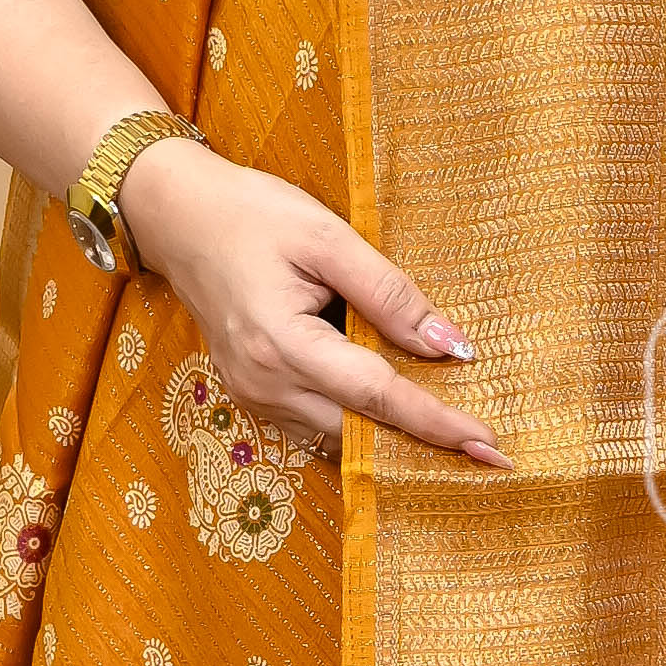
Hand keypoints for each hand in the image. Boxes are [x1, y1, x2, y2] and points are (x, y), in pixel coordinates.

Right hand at [114, 133, 504, 466]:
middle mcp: (264, 383)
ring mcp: (253, 395)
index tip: (488, 446)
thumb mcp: (327, 236)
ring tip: (451, 434)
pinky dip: (358, 426)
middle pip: (360, 431)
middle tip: (488, 451)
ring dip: (390, 439)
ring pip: (337, 439)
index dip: (437, 423)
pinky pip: (315, 427)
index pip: (378, 396)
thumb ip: (389, 293)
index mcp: (282, 343)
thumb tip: (450, 346)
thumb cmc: (250, 213)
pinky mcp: (252, 393)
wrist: (176, 214)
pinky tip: (395, 417)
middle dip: (423, 443)